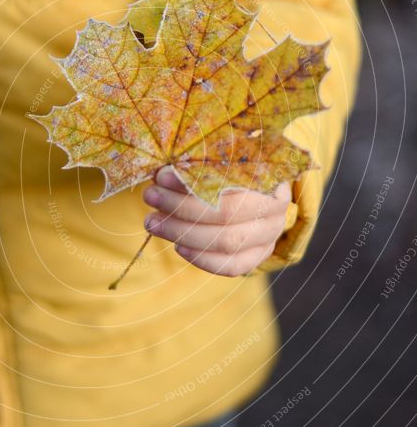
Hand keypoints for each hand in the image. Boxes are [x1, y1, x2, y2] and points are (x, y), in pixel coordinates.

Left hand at [142, 167, 291, 276]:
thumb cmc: (235, 171)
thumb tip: (162, 174)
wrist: (259, 194)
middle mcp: (275, 212)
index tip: (163, 175)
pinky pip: (229, 266)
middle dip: (181, 208)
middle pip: (226, 215)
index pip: (231, 182)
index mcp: (271, 179)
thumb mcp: (224, 160)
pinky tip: (178, 246)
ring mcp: (269, 238)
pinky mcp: (257, 257)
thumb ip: (201, 165)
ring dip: (183, 233)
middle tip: (151, 197)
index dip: (193, 181)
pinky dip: (201, 258)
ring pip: (226, 242)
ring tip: (153, 221)